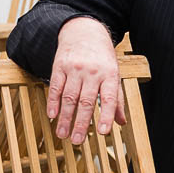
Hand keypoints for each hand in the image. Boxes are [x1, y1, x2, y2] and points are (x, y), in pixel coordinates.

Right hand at [47, 17, 124, 143]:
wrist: (84, 31)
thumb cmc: (102, 57)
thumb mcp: (114, 74)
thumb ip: (117, 98)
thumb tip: (121, 122)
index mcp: (110, 74)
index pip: (110, 98)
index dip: (106, 115)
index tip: (103, 132)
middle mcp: (93, 71)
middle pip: (86, 101)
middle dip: (81, 123)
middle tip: (77, 141)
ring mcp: (75, 68)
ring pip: (69, 97)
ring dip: (65, 118)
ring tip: (62, 134)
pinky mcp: (60, 65)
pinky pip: (55, 86)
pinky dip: (53, 102)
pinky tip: (52, 115)